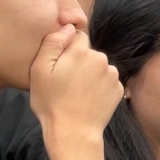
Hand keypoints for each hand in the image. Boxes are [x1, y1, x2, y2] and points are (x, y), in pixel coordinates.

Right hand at [28, 26, 121, 144]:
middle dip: (78, 60)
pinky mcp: (119, 89)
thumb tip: (68, 27)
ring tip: (76, 91)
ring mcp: (113, 75)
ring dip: (90, 74)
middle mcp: (102, 59)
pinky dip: (99, 86)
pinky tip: (88, 98)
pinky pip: (107, 80)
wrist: (74, 131)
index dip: (66, 48)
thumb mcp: (40, 70)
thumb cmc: (51, 102)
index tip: (59, 64)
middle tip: (65, 80)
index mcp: (82, 52)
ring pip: (98, 66)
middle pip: (88, 52)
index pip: (77, 36)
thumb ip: (53, 43)